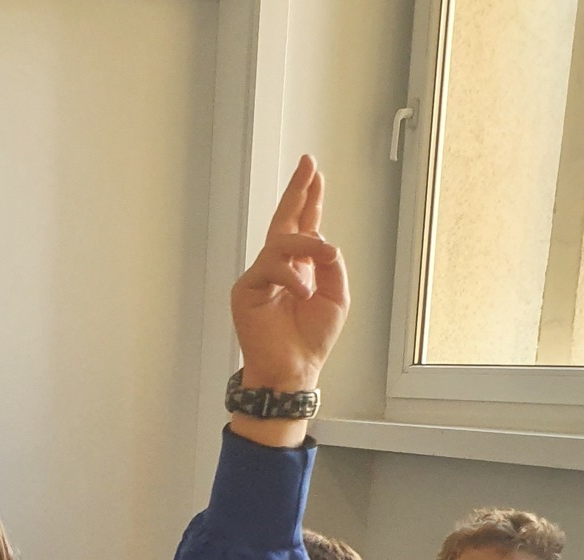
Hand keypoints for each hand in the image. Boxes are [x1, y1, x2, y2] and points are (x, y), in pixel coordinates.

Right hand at [231, 154, 348, 397]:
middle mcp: (278, 269)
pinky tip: (303, 292)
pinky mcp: (246, 291)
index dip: (309, 199)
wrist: (292, 370)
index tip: (313, 172)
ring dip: (306, 244)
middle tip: (307, 165)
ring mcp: (260, 278)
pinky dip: (291, 276)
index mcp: (300, 269)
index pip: (304, 227)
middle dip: (297, 192)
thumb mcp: (336, 298)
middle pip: (285, 221)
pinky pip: (270, 268)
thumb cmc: (310, 341)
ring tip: (322, 257)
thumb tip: (323, 242)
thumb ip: (332, 267)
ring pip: (280, 242)